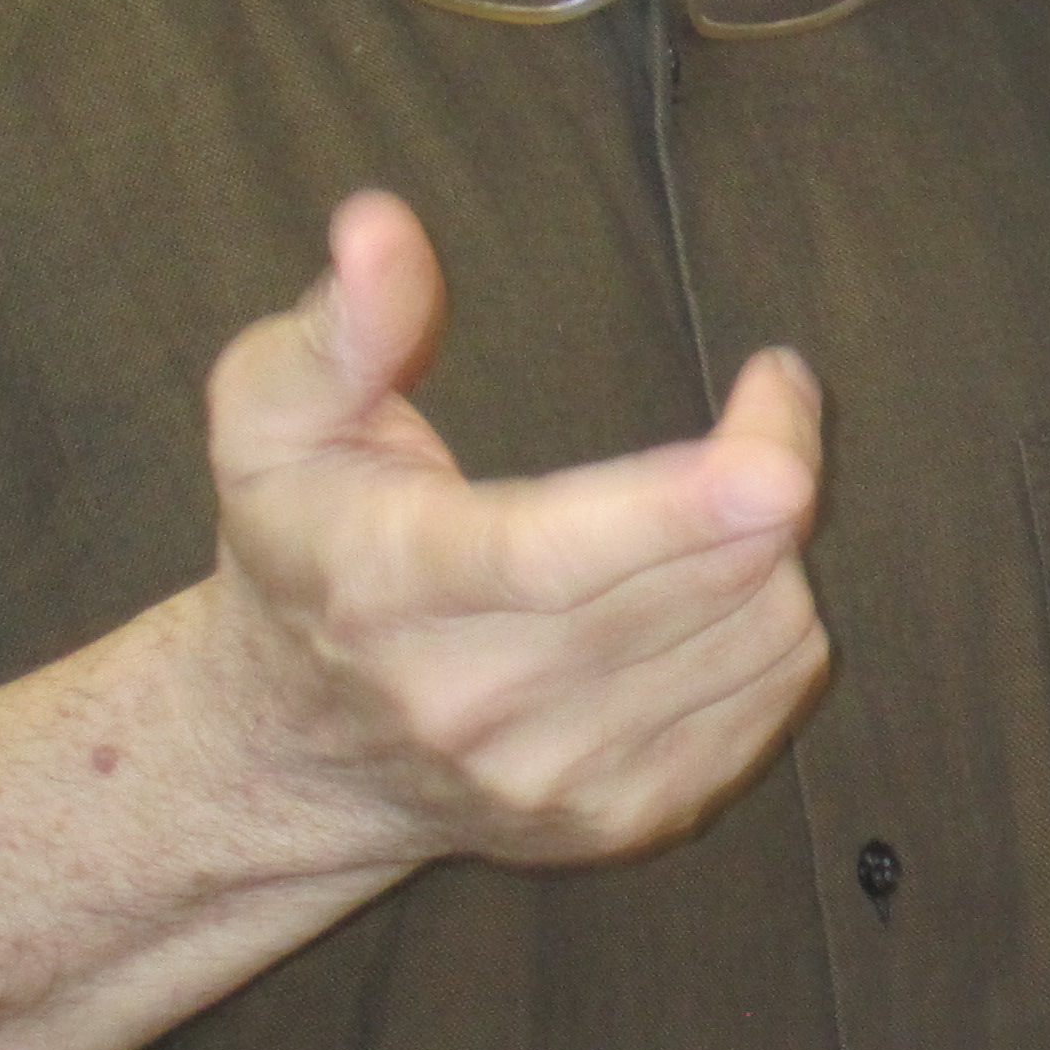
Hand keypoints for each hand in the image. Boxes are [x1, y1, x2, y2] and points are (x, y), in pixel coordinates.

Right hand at [197, 191, 830, 869]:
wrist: (291, 753)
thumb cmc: (304, 544)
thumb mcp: (272, 421)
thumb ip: (336, 327)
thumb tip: (379, 229)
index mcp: (395, 590)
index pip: (555, 558)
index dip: (684, 504)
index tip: (777, 448)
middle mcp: (475, 705)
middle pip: (702, 583)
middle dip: (773, 463)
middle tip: (768, 396)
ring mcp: (555, 778)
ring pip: (761, 633)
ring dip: (770, 547)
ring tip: (714, 502)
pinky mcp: (621, 819)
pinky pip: (775, 692)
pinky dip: (772, 622)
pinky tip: (705, 590)